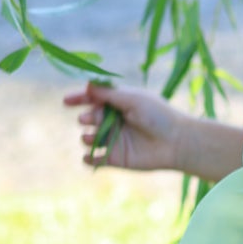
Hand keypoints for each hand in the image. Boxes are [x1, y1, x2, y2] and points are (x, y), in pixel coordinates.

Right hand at [64, 80, 185, 172]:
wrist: (176, 142)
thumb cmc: (158, 116)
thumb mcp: (133, 99)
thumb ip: (109, 93)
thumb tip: (86, 83)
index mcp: (118, 104)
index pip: (93, 99)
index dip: (78, 99)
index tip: (66, 101)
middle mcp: (114, 121)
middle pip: (89, 117)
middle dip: (86, 117)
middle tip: (90, 119)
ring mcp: (113, 140)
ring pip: (88, 138)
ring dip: (86, 137)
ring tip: (91, 137)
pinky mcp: (115, 158)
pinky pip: (94, 159)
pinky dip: (88, 159)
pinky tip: (89, 157)